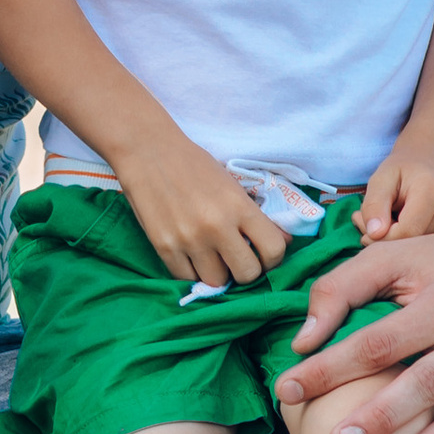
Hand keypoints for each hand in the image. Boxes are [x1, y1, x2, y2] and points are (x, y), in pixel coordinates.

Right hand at [114, 133, 288, 286]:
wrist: (148, 151)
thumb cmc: (194, 164)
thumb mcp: (232, 184)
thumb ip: (257, 214)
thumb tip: (285, 240)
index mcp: (239, 207)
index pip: (273, 250)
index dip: (273, 258)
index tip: (264, 255)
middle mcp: (217, 227)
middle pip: (246, 274)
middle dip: (245, 270)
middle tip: (237, 259)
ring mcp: (189, 240)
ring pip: (217, 282)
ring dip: (218, 273)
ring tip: (212, 257)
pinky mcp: (164, 248)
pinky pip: (187, 278)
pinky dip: (192, 272)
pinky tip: (192, 256)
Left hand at [356, 145, 433, 244]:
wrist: (432, 161)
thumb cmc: (403, 169)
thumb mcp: (381, 178)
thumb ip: (374, 204)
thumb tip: (373, 234)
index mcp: (433, 192)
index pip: (406, 232)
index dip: (379, 236)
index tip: (362, 221)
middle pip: (412, 242)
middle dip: (383, 238)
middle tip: (363, 220)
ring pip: (417, 247)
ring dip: (394, 239)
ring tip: (385, 217)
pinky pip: (425, 245)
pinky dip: (407, 239)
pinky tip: (401, 222)